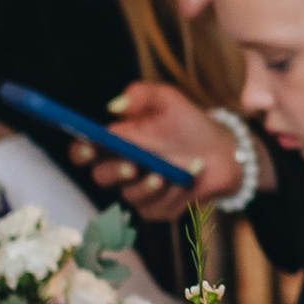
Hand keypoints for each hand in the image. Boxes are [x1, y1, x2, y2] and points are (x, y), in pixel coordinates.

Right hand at [74, 81, 228, 223]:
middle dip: (114, 171)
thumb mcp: (168, 100)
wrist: (223, 151)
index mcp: (117, 143)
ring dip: (151, 184)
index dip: (80, 151)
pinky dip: (173, 194)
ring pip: (130, 195)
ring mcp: (138, 191)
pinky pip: (155, 207)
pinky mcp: (157, 209)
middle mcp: (122, 169)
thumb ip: (141, 95)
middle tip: (132, 166)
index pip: (84, 150)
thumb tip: (114, 106)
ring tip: (172, 173)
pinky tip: (187, 180)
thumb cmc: (189, 125)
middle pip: (100, 176)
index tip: (89, 148)